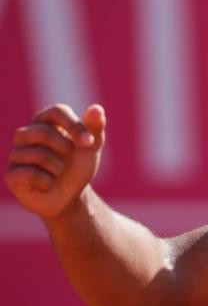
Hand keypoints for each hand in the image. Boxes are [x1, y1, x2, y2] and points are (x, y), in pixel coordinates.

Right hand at [5, 103, 105, 218]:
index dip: (74, 125)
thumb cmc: (77, 167)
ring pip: (37, 154)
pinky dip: (47, 182)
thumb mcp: (91, 147)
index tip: (89, 142)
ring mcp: (16, 155)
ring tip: (59, 172)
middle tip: (70, 159)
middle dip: (65, 148)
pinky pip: (29, 174)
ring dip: (58, 168)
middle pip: (42, 132)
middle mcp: (26, 135)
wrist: (70, 197)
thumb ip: (94, 127)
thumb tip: (97, 108)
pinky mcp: (11, 175)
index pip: (56, 111)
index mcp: (45, 122)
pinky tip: (47, 184)